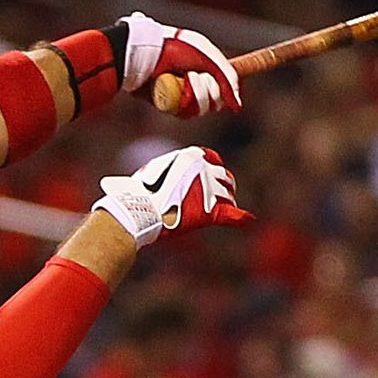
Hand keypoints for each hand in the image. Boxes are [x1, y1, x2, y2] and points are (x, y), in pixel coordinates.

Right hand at [92, 146, 251, 247]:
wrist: (134, 212)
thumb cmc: (132, 196)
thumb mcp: (146, 175)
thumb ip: (156, 174)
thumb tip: (131, 183)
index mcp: (188, 156)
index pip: (210, 159)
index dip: (212, 169)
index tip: (210, 177)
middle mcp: (202, 168)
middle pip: (222, 176)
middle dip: (223, 186)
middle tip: (222, 196)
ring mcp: (208, 189)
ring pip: (227, 194)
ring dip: (228, 201)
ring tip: (226, 209)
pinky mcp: (209, 211)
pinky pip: (231, 213)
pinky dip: (240, 218)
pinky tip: (247, 222)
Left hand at [115, 12, 241, 116]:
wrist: (144, 53)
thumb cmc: (176, 49)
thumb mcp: (209, 57)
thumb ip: (228, 78)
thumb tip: (237, 106)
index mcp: (206, 67)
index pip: (225, 87)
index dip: (228, 90)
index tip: (227, 89)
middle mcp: (195, 82)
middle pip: (216, 101)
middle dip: (209, 89)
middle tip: (196, 74)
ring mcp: (181, 95)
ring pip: (201, 109)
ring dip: (197, 93)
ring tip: (185, 77)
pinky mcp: (168, 105)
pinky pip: (185, 114)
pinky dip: (184, 101)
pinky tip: (176, 88)